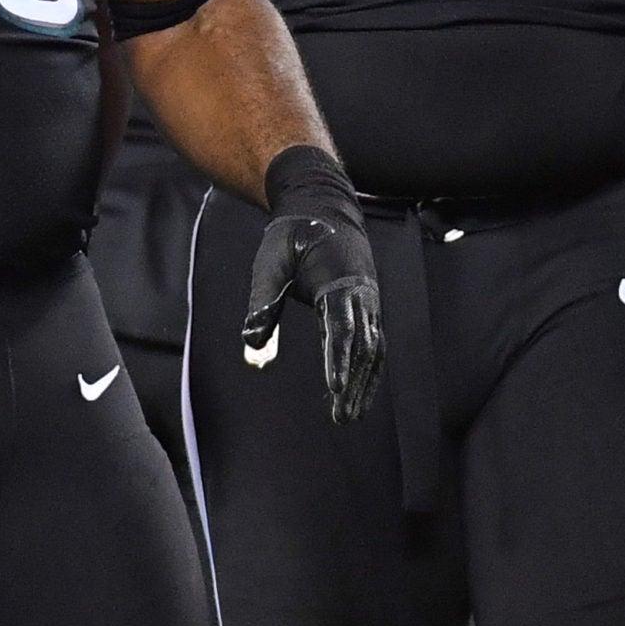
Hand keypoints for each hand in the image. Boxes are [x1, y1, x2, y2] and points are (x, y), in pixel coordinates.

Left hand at [242, 147, 382, 424]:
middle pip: (363, 345)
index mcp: (339, 280)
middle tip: (341, 418)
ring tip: (350, 417)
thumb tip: (251, 341)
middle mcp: (361, 292)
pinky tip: (358, 393)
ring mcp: (368, 300)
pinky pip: (372, 342)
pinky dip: (368, 370)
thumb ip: (262, 300)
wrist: (323, 207)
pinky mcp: (365, 306)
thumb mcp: (270, 261)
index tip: (336, 389)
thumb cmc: (292, 234)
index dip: (339, 360)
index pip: (341, 328)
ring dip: (365, 383)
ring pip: (373, 348)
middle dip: (355, 383)